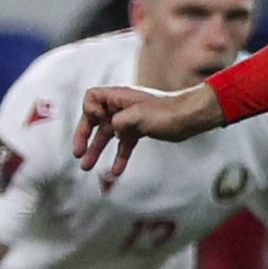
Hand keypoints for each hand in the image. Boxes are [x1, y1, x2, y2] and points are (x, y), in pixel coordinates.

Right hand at [76, 82, 217, 177]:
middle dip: (84, 136)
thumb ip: (119, 122)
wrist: (190, 118)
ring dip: (97, 150)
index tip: (98, 121)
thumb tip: (113, 130)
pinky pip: (123, 144)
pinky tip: (116, 171)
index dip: (89, 110)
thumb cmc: (167, 112)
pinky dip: (119, 156)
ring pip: (107, 134)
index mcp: (119, 97)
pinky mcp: (139, 130)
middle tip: (77, 153)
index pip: (92, 97)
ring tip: (86, 167)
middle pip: (94, 119)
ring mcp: (130, 119)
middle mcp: (122, 106)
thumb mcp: (138, 117)